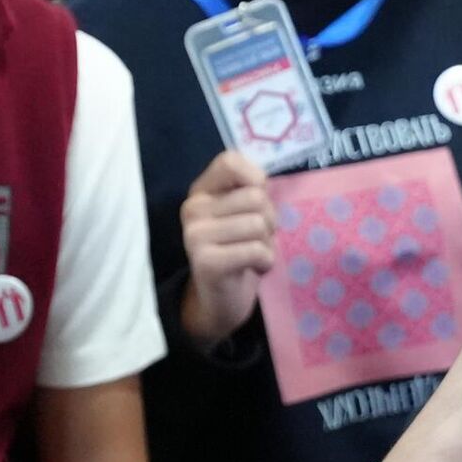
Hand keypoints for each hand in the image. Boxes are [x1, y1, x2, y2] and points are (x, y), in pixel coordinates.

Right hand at [178, 150, 276, 347]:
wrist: (219, 301)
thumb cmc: (239, 251)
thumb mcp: (243, 215)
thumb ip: (250, 192)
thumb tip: (264, 182)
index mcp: (201, 192)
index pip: (230, 161)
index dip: (256, 178)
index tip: (257, 203)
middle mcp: (192, 209)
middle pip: (255, 197)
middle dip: (268, 220)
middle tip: (257, 239)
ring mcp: (196, 235)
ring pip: (258, 224)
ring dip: (267, 243)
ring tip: (254, 254)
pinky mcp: (206, 262)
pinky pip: (257, 250)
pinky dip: (266, 262)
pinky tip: (254, 268)